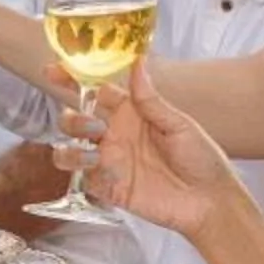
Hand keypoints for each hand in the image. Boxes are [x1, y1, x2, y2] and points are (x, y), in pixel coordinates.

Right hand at [61, 63, 257, 238]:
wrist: (210, 201)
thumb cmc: (202, 158)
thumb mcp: (180, 125)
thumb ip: (151, 99)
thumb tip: (138, 61)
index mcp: (131, 114)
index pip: (95, 92)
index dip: (72, 79)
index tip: (53, 69)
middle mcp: (115, 135)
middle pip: (75, 120)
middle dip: (73, 118)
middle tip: (95, 126)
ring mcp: (110, 162)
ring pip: (70, 150)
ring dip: (71, 148)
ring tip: (93, 151)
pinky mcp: (109, 188)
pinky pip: (82, 179)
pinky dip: (83, 173)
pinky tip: (102, 171)